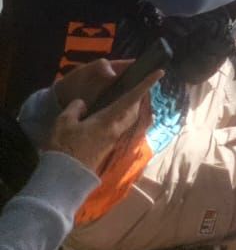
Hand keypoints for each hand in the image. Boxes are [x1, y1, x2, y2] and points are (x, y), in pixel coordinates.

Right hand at [45, 60, 159, 174]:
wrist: (66, 176)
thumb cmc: (64, 147)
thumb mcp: (63, 123)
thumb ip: (75, 109)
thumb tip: (83, 104)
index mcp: (108, 120)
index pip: (131, 98)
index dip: (145, 85)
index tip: (159, 73)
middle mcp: (116, 130)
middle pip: (134, 110)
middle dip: (138, 97)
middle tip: (135, 87)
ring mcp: (113, 141)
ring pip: (128, 120)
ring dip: (130, 109)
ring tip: (121, 100)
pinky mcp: (108, 148)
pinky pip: (119, 129)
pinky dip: (119, 119)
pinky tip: (107, 119)